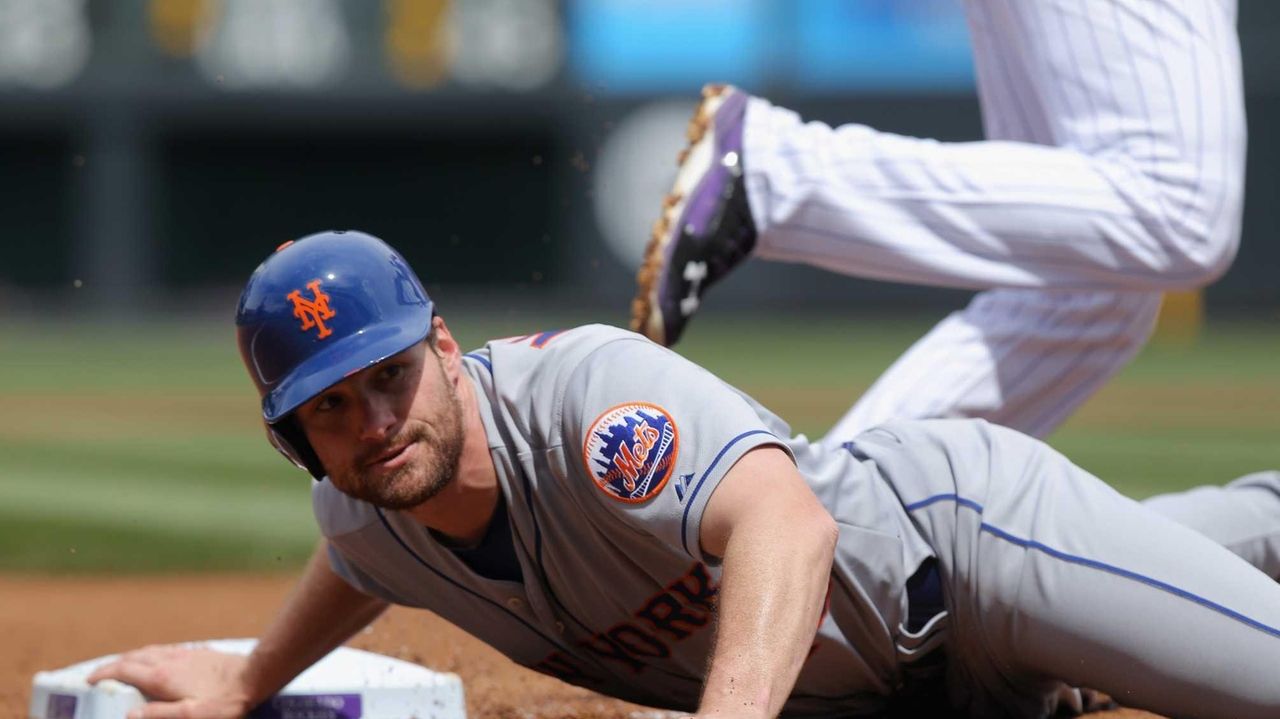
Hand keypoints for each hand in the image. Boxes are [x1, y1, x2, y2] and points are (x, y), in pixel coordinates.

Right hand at [87, 645, 254, 718]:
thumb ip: (158, 715)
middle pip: (133, 657)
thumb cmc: (224, 702)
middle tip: (99, 674)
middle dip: (112, 665)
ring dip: (131, 657)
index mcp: (162, 677)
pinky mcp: (198, 652)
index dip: (103, 674)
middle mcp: (170, 660)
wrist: (254, 677)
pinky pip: (166, 649)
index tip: (88, 680)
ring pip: (149, 651)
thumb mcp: (190, 716)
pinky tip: (157, 658)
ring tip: (122, 665)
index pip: (124, 671)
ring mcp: (184, 654)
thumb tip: (129, 713)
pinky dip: (151, 653)